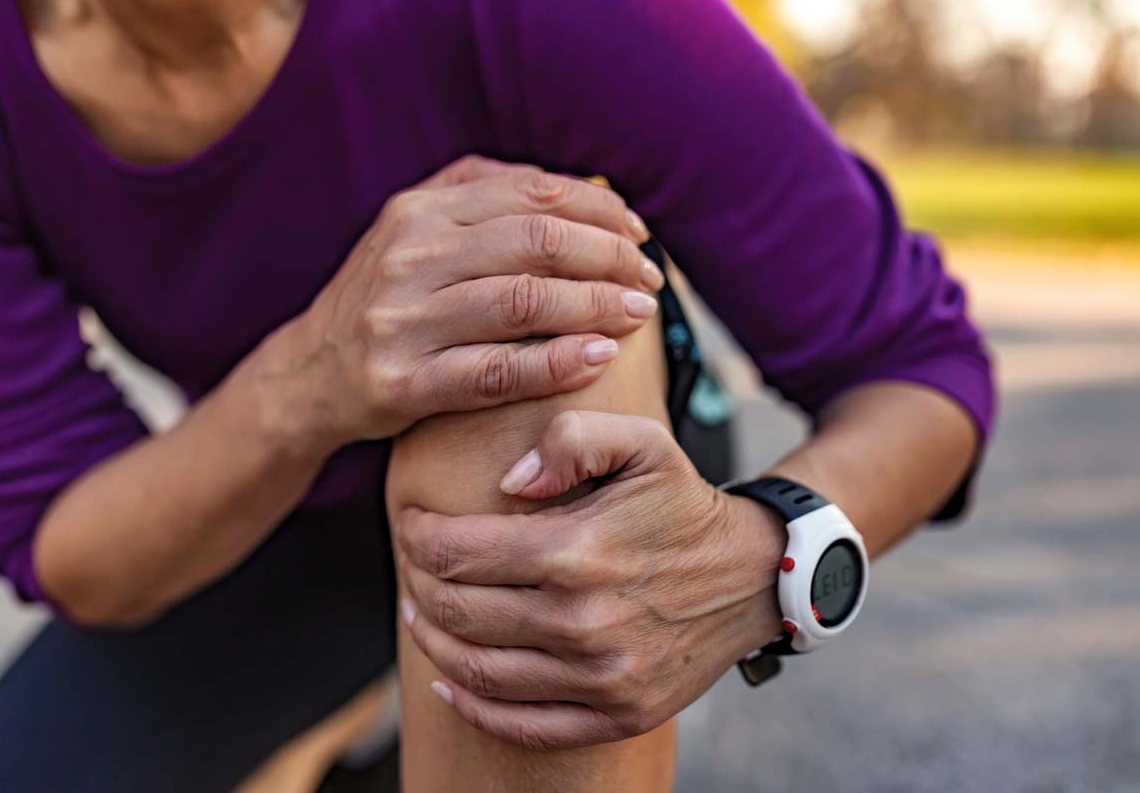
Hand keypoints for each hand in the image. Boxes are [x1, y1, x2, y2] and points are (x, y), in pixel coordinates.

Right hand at [254, 156, 664, 446]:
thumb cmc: (383, 298)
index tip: (638, 235)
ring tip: (637, 315)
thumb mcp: (413, 230)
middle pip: (537, 241)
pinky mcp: (403, 383)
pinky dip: (556, 363)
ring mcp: (403, 320)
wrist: (308, 375)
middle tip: (648, 280)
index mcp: (419, 210)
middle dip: (609, 257)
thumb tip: (575, 184)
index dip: (599, 210)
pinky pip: (497, 371)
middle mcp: (409, 255)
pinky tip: (597, 358)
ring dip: (596, 306)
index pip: (532, 193)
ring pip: (523, 302)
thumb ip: (479, 195)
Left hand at [393, 411, 787, 749]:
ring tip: (417, 612)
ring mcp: (599, 677)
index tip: (410, 522)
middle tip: (412, 563)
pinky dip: (472, 707)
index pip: (456, 552)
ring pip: (475, 669)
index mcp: (577, 552)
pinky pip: (521, 725)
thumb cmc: (683, 503)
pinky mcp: (614, 714)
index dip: (416, 535)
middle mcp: (582, 622)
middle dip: (416, 582)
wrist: (753, 575)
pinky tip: (447, 684)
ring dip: (431, 640)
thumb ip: (571, 439)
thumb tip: (509, 483)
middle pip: (455, 610)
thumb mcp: (641, 442)